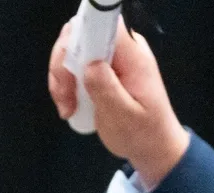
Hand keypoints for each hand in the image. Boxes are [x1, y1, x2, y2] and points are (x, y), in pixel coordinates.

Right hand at [48, 19, 189, 187]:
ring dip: (61, 78)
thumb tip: (89, 66)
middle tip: (65, 97)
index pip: (103, 24)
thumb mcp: (125, 117)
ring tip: (67, 107)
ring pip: (71, 49)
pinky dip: (64, 84)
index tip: (71, 66)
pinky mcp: (100, 67)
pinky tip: (69, 106)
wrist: (153, 147)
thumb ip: (108, 90)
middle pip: (80, 34)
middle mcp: (121, 49)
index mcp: (133, 56)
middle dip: (63, 64)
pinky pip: (72, 64)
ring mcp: (110, 57)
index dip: (82, 35)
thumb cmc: (143, 133)